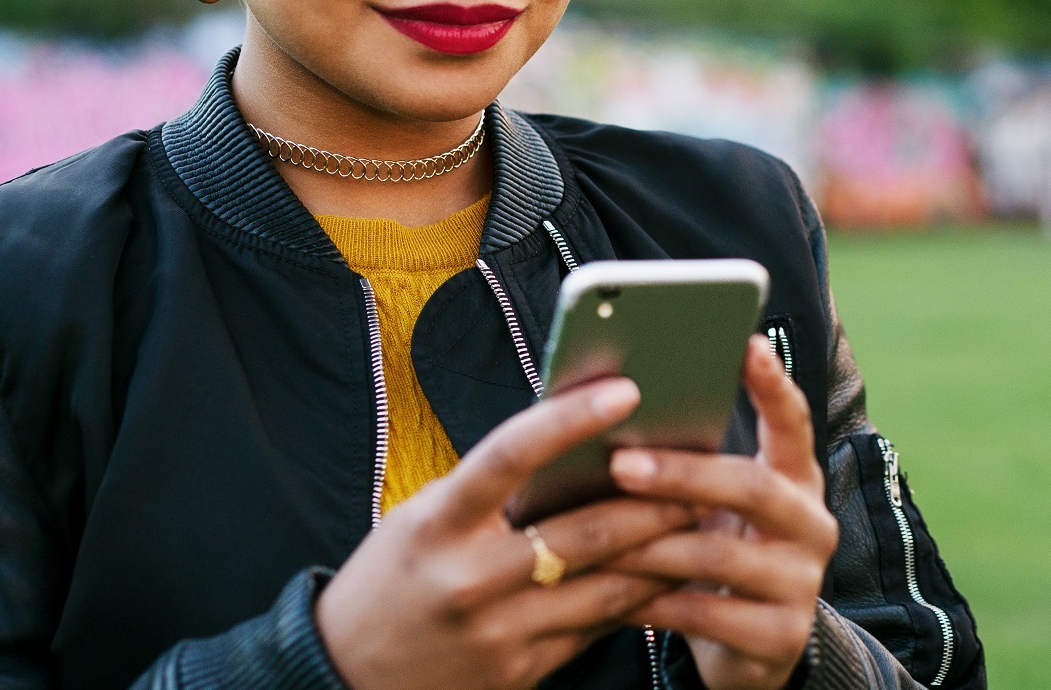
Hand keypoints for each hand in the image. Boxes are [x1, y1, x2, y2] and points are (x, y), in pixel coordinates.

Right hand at [316, 377, 693, 689]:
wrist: (347, 674)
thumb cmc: (395, 574)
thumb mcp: (426, 516)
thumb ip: (494, 489)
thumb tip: (584, 446)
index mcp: (437, 522)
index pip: (511, 454)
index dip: (572, 418)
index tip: (627, 388)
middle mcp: (468, 578)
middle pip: (584, 532)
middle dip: (653, 501)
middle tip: (702, 470)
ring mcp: (497, 633)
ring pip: (605, 587)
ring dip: (662, 552)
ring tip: (701, 517)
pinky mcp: (520, 672)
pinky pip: (596, 629)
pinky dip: (637, 598)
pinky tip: (667, 573)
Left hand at [606, 337, 839, 689]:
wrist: (749, 651)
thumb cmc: (717, 556)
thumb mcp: (716, 511)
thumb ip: (692, 471)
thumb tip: (612, 418)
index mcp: (797, 479)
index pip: (793, 422)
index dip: (773, 384)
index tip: (746, 343)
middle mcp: (811, 524)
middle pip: (751, 486)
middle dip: (681, 474)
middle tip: (620, 463)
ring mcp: (801, 582)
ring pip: (718, 556)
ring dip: (649, 546)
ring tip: (595, 539)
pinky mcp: (780, 636)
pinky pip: (704, 615)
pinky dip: (652, 604)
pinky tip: (613, 596)